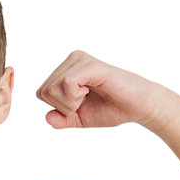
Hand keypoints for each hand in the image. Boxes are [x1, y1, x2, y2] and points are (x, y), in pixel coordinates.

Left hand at [36, 50, 166, 129]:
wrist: (138, 107)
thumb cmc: (111, 109)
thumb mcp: (80, 118)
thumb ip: (61, 119)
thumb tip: (46, 117)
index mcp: (66, 70)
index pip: (41, 93)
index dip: (57, 108)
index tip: (79, 105)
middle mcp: (71, 60)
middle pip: (44, 92)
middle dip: (63, 107)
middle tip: (86, 101)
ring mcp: (80, 60)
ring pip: (52, 89)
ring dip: (70, 103)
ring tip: (89, 96)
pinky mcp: (90, 66)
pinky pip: (66, 83)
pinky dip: (75, 97)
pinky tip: (90, 92)